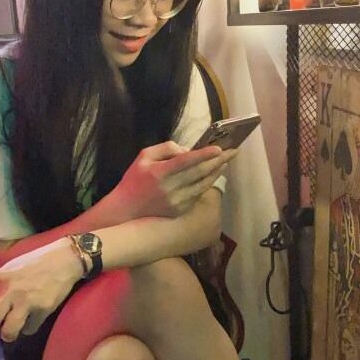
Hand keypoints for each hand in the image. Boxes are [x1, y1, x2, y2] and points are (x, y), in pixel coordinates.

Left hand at [0, 238, 81, 342]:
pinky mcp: (42, 309)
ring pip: (8, 333)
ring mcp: (25, 301)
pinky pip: (30, 330)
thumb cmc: (35, 264)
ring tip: (17, 325)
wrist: (64, 258)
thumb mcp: (9, 270)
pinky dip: (31, 326)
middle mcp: (8, 292)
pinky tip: (37, 314)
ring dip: (10, 334)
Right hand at [114, 141, 236, 218]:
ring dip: (216, 172)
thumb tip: (187, 150)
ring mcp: (176, 202)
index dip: (204, 154)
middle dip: (218, 161)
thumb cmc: (134, 180)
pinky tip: (212, 175)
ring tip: (225, 162)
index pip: (187, 161)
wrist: (126, 210)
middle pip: (200, 172)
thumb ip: (165, 148)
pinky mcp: (180, 211)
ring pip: (203, 185)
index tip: (219, 148)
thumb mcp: (144, 156)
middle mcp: (170, 188)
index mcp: (160, 172)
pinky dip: (207, 184)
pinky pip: (198, 194)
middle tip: (233, 152)